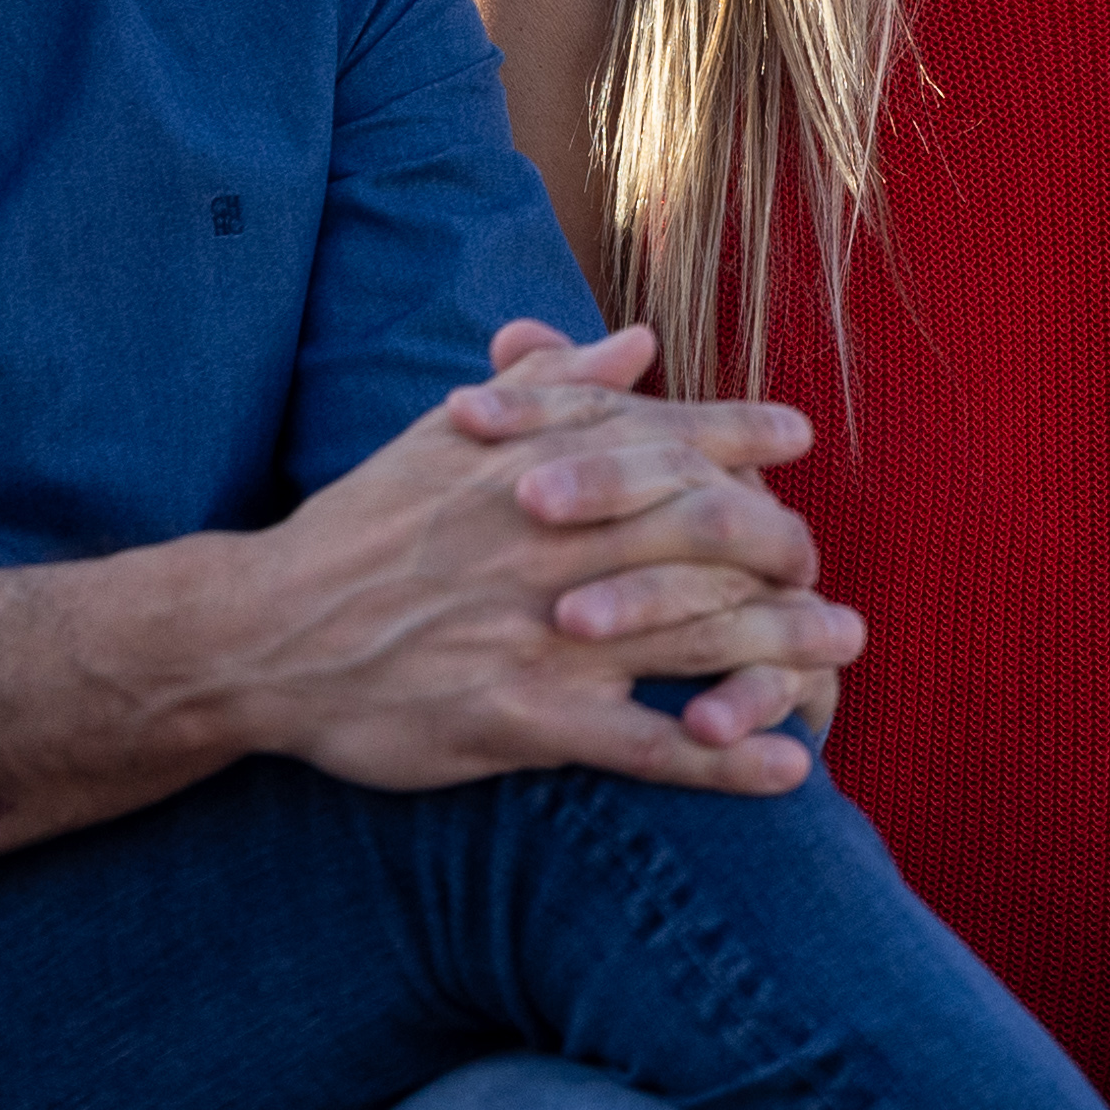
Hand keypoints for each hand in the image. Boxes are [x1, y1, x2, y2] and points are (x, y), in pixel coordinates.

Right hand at [227, 326, 859, 798]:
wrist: (263, 632)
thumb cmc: (362, 529)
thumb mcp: (448, 437)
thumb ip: (549, 386)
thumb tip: (636, 341)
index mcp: (536, 464)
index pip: (664, 435)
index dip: (739, 433)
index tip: (796, 436)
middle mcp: (550, 537)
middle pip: (706, 529)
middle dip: (782, 544)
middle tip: (824, 563)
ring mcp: (541, 631)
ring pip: (695, 631)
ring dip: (785, 643)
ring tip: (846, 647)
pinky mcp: (522, 718)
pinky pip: (647, 744)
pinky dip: (724, 759)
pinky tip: (787, 768)